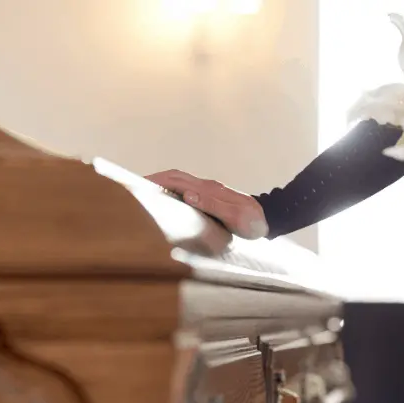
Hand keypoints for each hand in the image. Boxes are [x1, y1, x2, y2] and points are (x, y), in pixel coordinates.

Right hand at [145, 169, 268, 239]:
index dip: (156, 180)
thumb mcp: (235, 217)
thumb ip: (212, 205)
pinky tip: (167, 203)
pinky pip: (187, 191)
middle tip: (133, 188)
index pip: (176, 180)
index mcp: (209, 189)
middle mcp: (208, 187)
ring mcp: (210, 191)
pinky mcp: (212, 198)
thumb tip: (188, 195)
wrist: (270, 220)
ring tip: (145, 195)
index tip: (137, 184)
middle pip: (175, 178)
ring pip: (180, 183)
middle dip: (154, 181)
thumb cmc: (253, 222)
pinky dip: (172, 193)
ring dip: (162, 185)